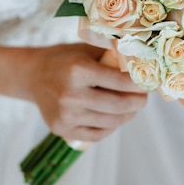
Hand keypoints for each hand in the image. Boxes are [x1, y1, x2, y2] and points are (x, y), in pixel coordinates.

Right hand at [28, 44, 146, 142]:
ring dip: (127, 115)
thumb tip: (145, 63)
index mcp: (78, 70)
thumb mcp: (87, 50)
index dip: (140, 84)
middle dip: (138, 102)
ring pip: (111, 122)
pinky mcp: (62, 130)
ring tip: (131, 107)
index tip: (150, 83)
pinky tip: (114, 116)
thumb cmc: (65, 59)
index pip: (121, 82)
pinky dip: (111, 126)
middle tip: (144, 98)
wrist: (33, 75)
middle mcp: (70, 94)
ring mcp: (66, 115)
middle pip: (119, 105)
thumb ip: (112, 56)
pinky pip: (98, 134)